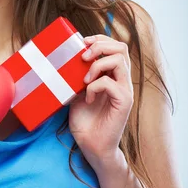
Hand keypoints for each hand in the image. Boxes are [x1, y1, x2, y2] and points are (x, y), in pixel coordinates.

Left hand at [68, 34, 133, 169]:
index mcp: (113, 76)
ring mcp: (125, 90)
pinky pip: (110, 82)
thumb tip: (63, 62)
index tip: (81, 42)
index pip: (115, 47)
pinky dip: (95, 86)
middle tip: (83, 57)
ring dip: (97, 64)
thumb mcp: (75, 94)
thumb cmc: (85, 123)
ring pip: (119, 60)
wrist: (92, 147)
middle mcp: (122, 80)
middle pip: (122, 48)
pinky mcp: (124, 102)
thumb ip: (75, 78)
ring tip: (84, 79)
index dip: (100, 39)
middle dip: (100, 45)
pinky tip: (87, 98)